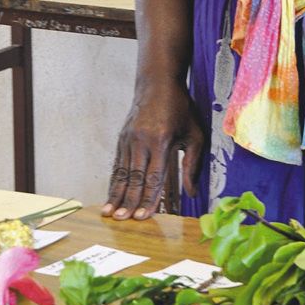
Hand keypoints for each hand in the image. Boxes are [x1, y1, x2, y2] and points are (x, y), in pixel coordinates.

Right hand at [101, 79, 206, 220]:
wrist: (157, 82)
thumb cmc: (181, 109)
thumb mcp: (195, 134)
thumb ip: (193, 165)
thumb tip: (193, 193)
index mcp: (161, 140)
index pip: (154, 176)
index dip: (148, 198)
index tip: (143, 216)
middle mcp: (141, 141)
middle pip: (134, 178)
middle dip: (128, 201)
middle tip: (123, 221)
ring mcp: (128, 139)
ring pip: (121, 173)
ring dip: (116, 194)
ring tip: (110, 213)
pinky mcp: (121, 138)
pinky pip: (117, 164)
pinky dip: (113, 181)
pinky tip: (110, 195)